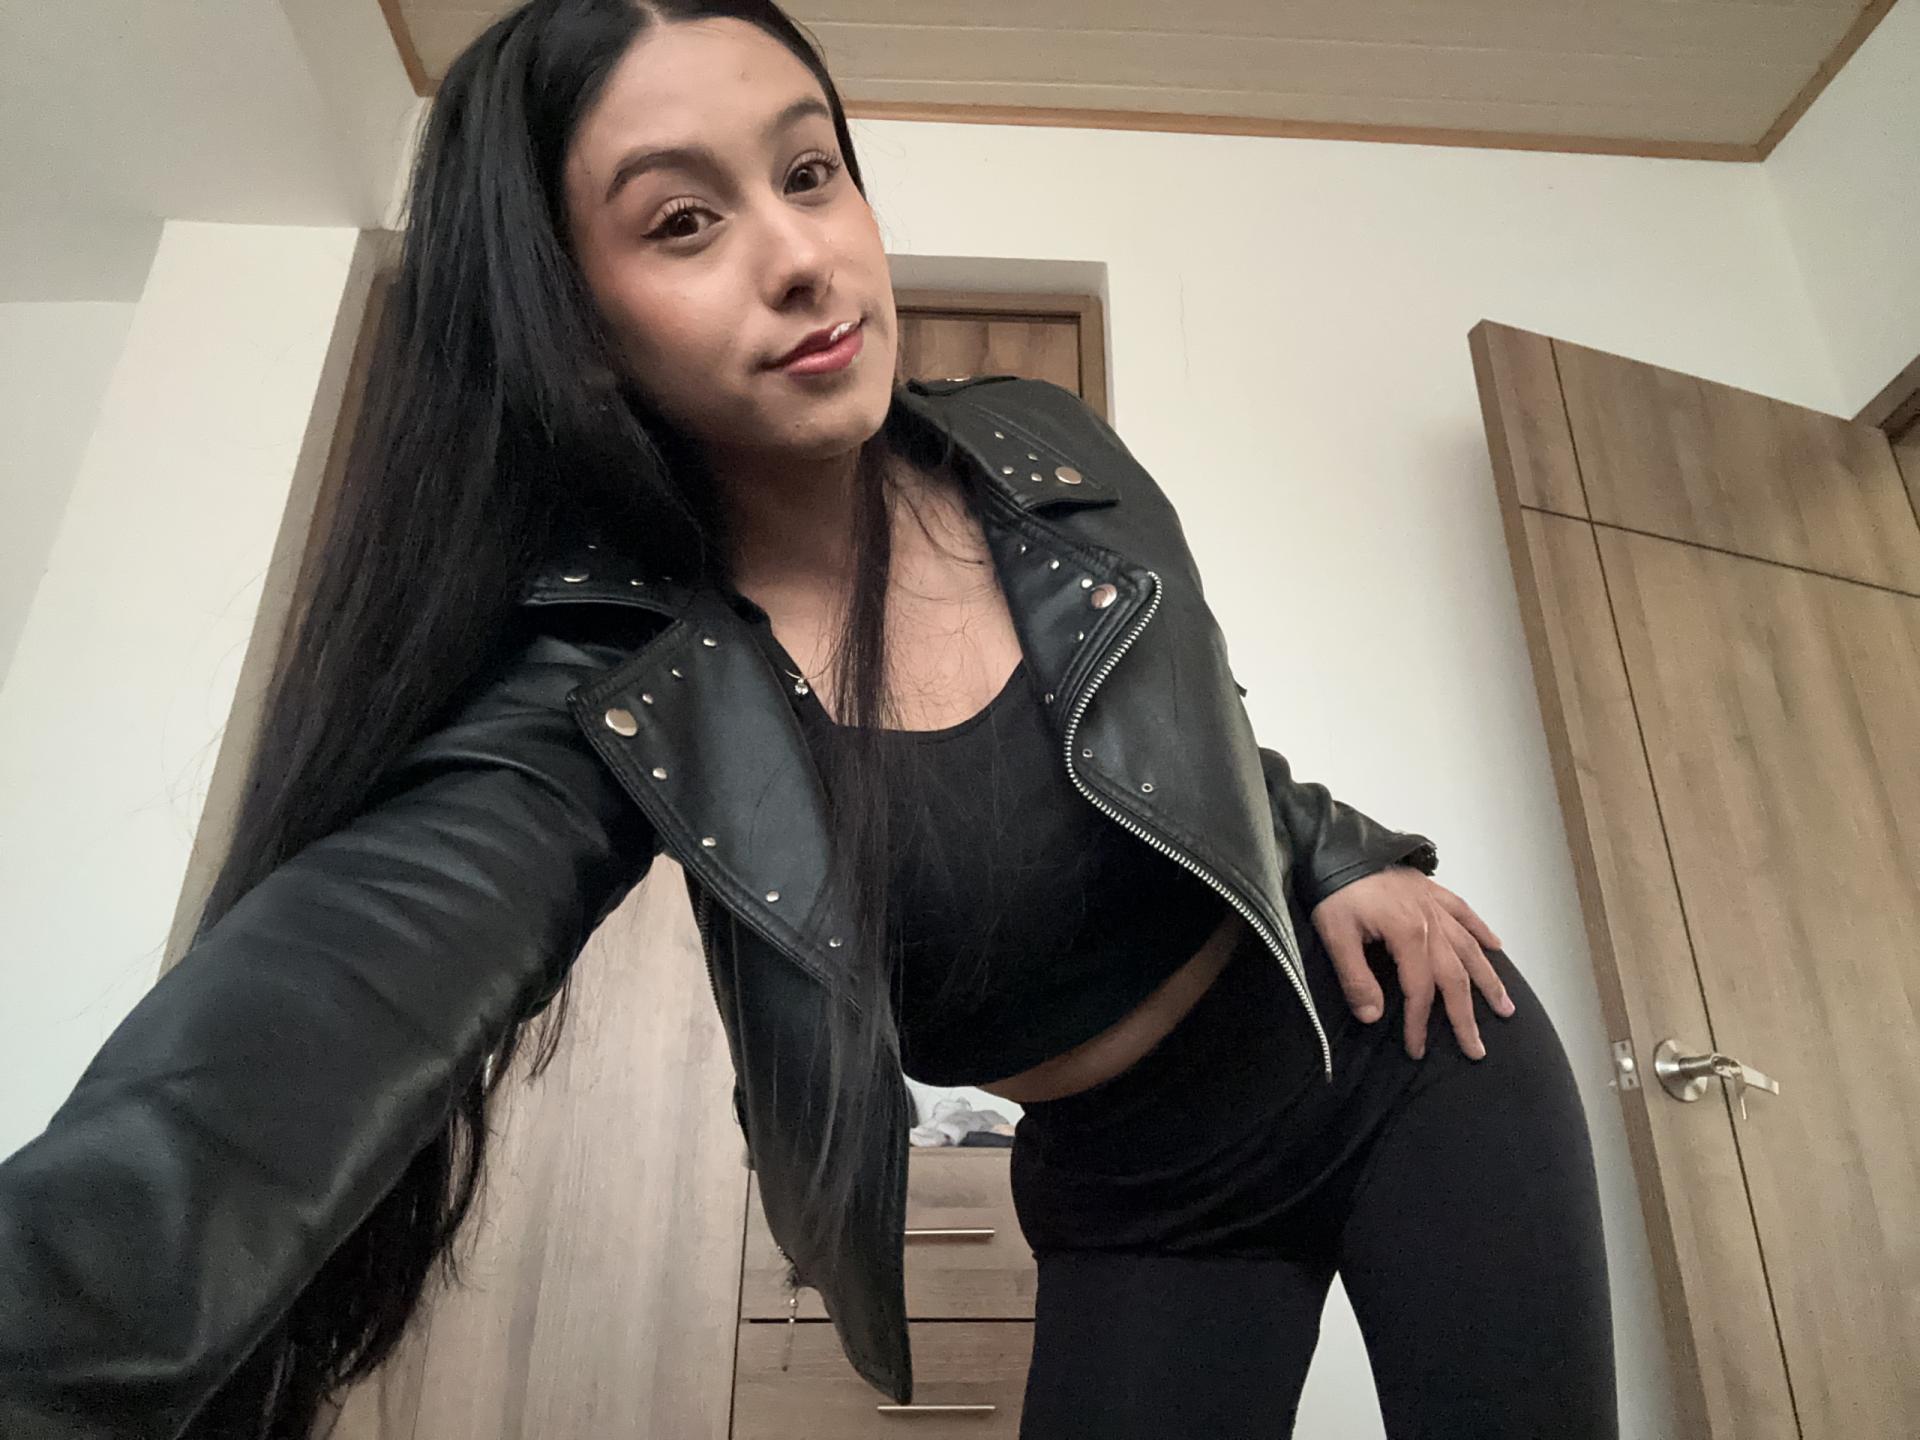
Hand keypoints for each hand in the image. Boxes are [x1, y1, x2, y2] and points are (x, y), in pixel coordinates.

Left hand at [1310, 868, 1514, 1060]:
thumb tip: (1372, 1017)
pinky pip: (1465, 913)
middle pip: (1454, 976)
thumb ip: (1355, 977)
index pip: (1420, 990)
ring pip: (1470, 948)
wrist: (1336, 846)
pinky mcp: (1432, 890)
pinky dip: (1482, 931)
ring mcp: (1435, 905)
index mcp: (1408, 934)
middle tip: (1476, 1049)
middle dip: (1465, 1016)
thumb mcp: (1335, 934)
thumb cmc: (1333, 891)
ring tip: (1505, 1008)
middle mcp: (1431, 922)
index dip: (1419, 1023)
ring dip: (1488, 980)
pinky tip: (1497, 947)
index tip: (1417, 1050)